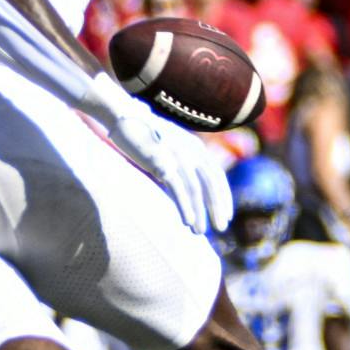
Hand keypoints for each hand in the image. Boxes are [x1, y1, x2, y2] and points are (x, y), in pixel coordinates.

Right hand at [85, 73, 232, 233]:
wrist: (124, 118)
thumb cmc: (146, 135)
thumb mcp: (172, 146)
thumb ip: (184, 162)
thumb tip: (191, 184)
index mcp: (197, 147)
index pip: (217, 175)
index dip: (223, 196)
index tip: (226, 214)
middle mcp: (192, 150)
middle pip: (211, 184)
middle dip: (217, 207)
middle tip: (221, 227)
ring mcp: (178, 156)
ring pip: (196, 189)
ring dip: (200, 212)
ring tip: (200, 231)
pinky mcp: (162, 162)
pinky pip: (178, 188)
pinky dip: (186, 206)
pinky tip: (189, 221)